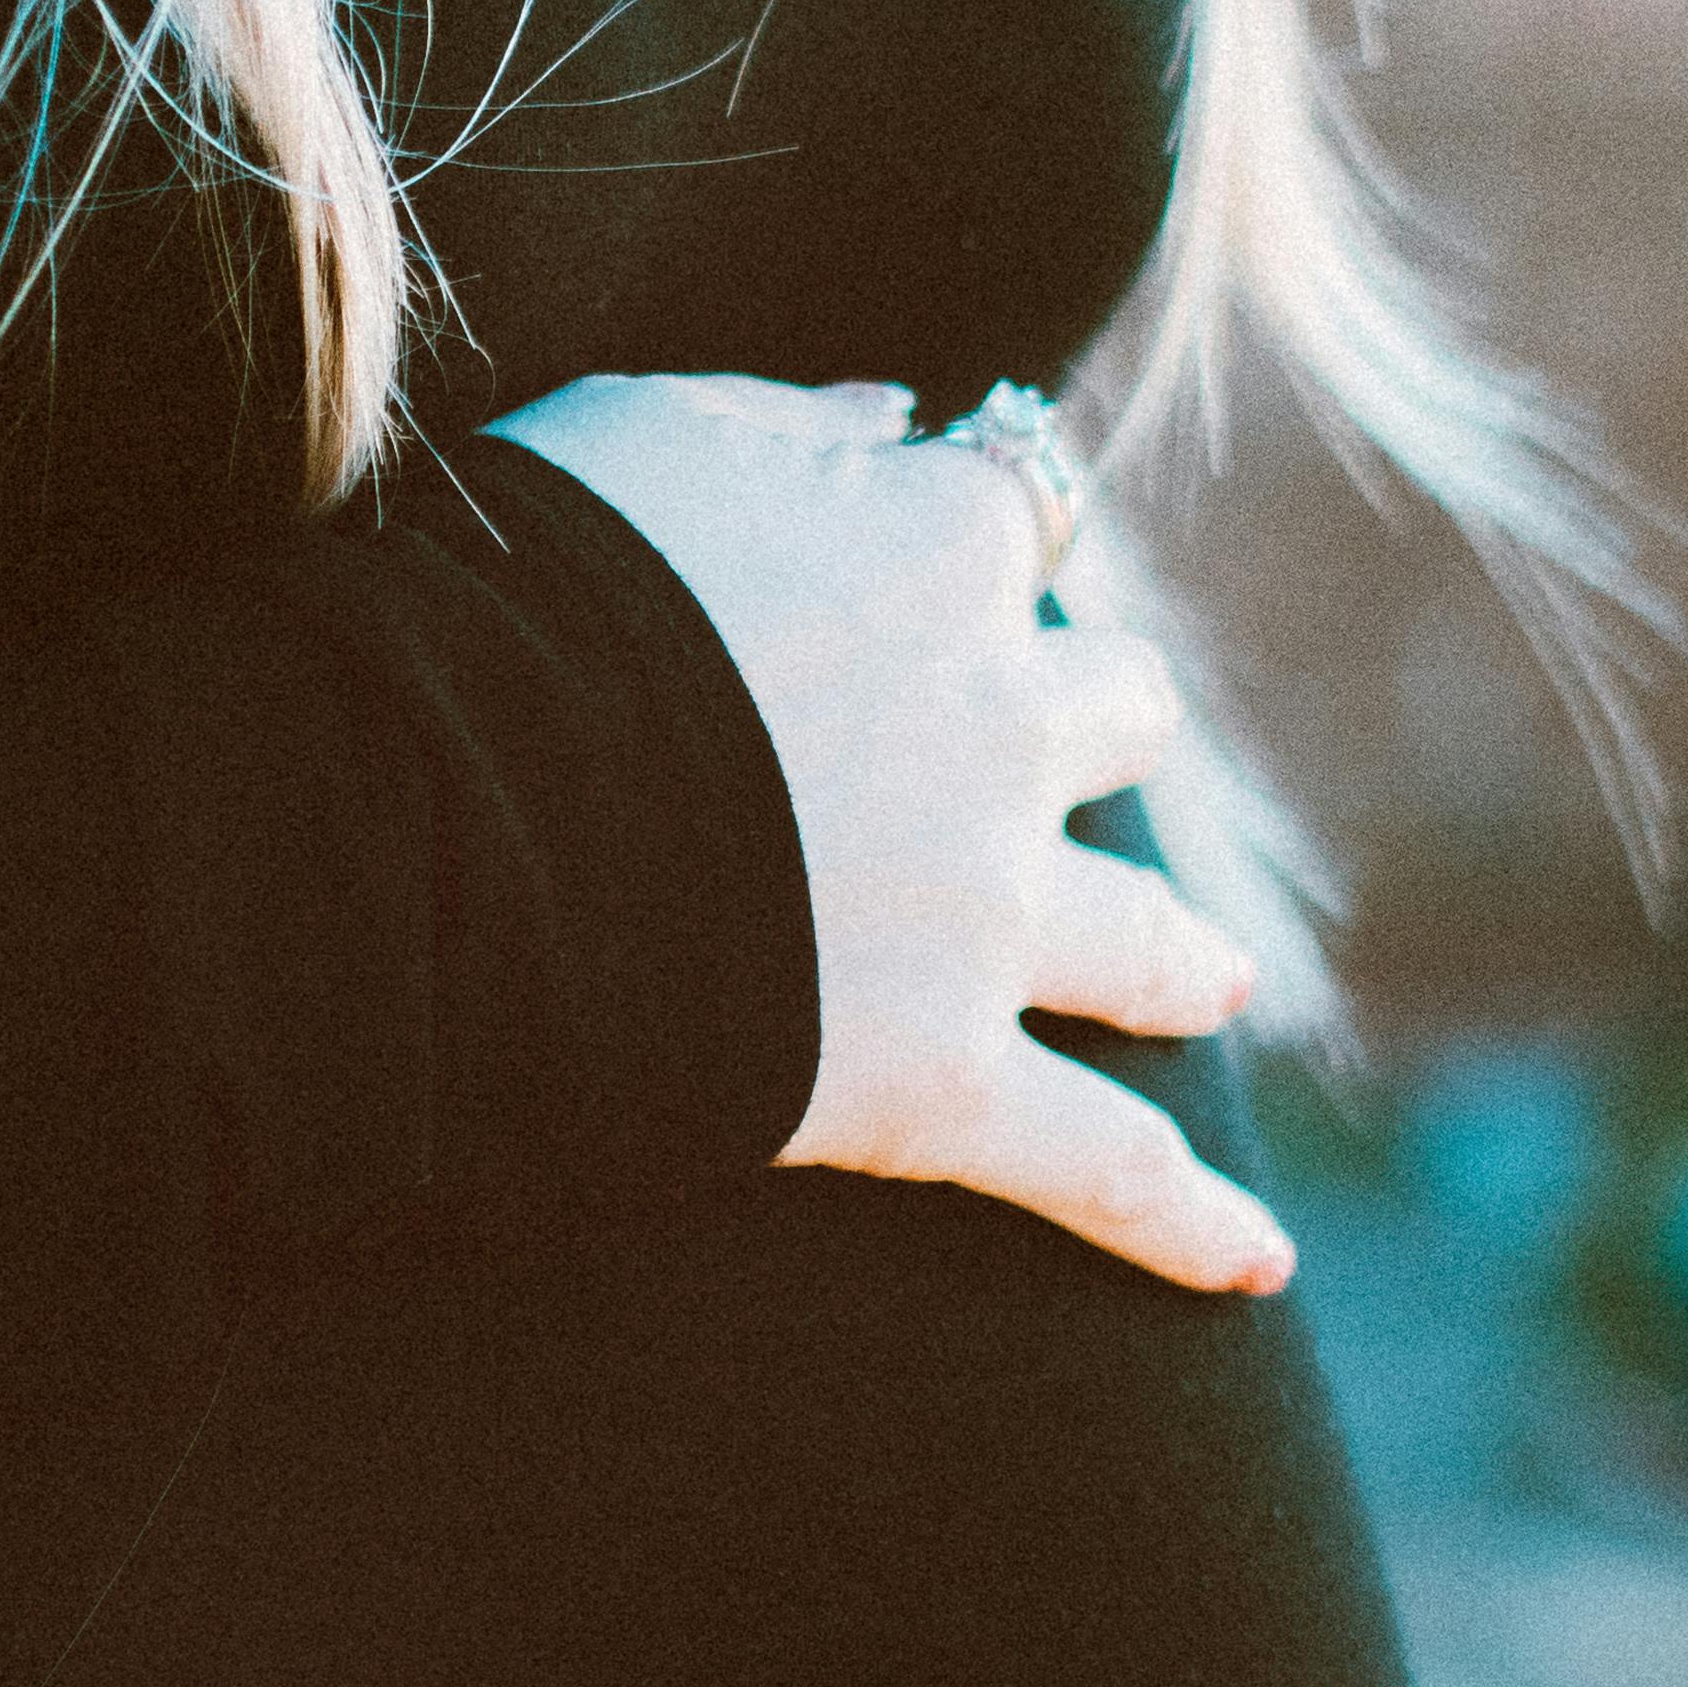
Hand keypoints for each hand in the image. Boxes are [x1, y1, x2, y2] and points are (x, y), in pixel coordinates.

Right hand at [483, 371, 1291, 1299]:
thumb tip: (905, 414)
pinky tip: (1259, 1272)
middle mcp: (1000, 725)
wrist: (428, 810)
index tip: (963, 563)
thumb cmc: (502, 597)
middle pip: (1120, 708)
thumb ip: (793, 422)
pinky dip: (1187, 1228)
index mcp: (933, 548)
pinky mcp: (945, 1080)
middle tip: (1081, 759)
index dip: (982, 544)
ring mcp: (986, 912)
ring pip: (1154, 937)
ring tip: (1212, 982)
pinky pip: (1110, 1169)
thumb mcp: (637, 437)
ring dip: (1183, 957)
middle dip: (1100, 728)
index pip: (1013, 519)